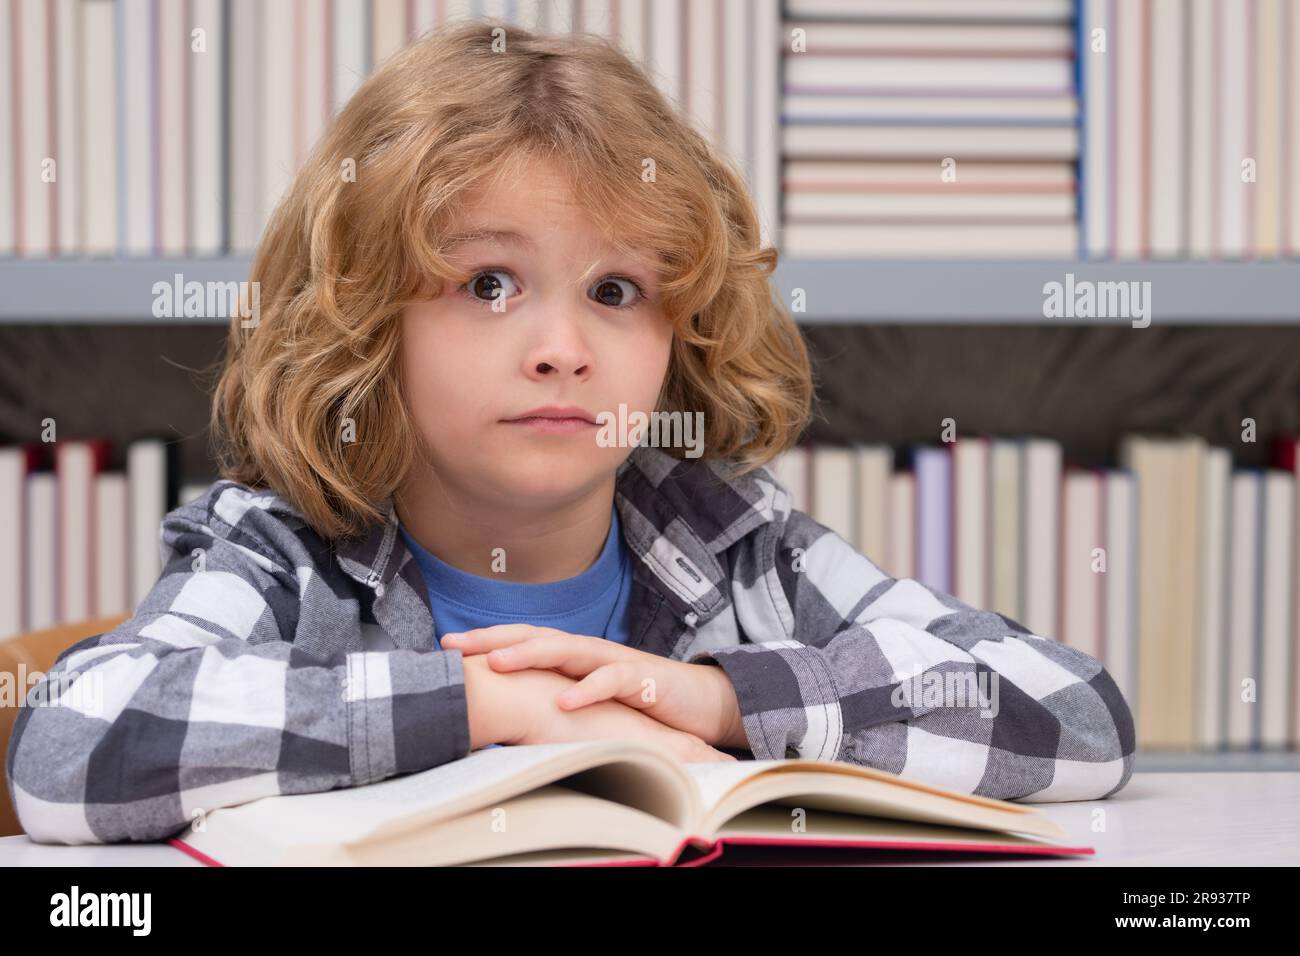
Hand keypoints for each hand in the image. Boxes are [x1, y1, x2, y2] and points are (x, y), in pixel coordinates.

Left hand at [443, 625, 747, 750]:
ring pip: (567, 650)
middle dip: (493, 638)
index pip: (523, 640)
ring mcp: (614, 661)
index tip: (445, 646)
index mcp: (573, 655)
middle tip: (454, 645)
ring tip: (496, 663)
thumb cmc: (637, 703)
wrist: (699, 702)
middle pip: (536, 636)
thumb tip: (507, 715)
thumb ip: (554, 698)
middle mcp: (588, 651)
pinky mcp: (641, 680)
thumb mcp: (587, 701)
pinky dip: (586, 690)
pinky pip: (610, 681)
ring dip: (530, 655)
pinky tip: (562, 702)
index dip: (485, 639)